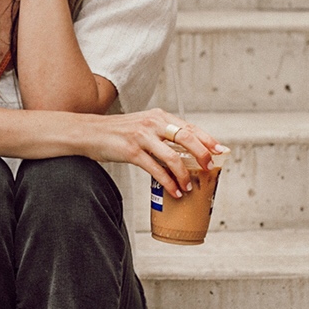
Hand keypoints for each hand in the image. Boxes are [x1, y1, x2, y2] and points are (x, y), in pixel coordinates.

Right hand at [86, 109, 225, 197]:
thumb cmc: (117, 132)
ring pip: (172, 157)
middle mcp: (153, 124)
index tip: (220, 150)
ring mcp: (142, 137)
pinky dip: (168, 183)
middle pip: (186, 138)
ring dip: (184, 175)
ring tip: (189, 187)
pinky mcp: (131, 152)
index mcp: (159, 117)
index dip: (207, 139)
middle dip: (202, 155)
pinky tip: (174, 191)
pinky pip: (156, 170)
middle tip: (209, 168)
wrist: (89, 132)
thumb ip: (161, 133)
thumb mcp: (142, 126)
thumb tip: (183, 151)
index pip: (190, 127)